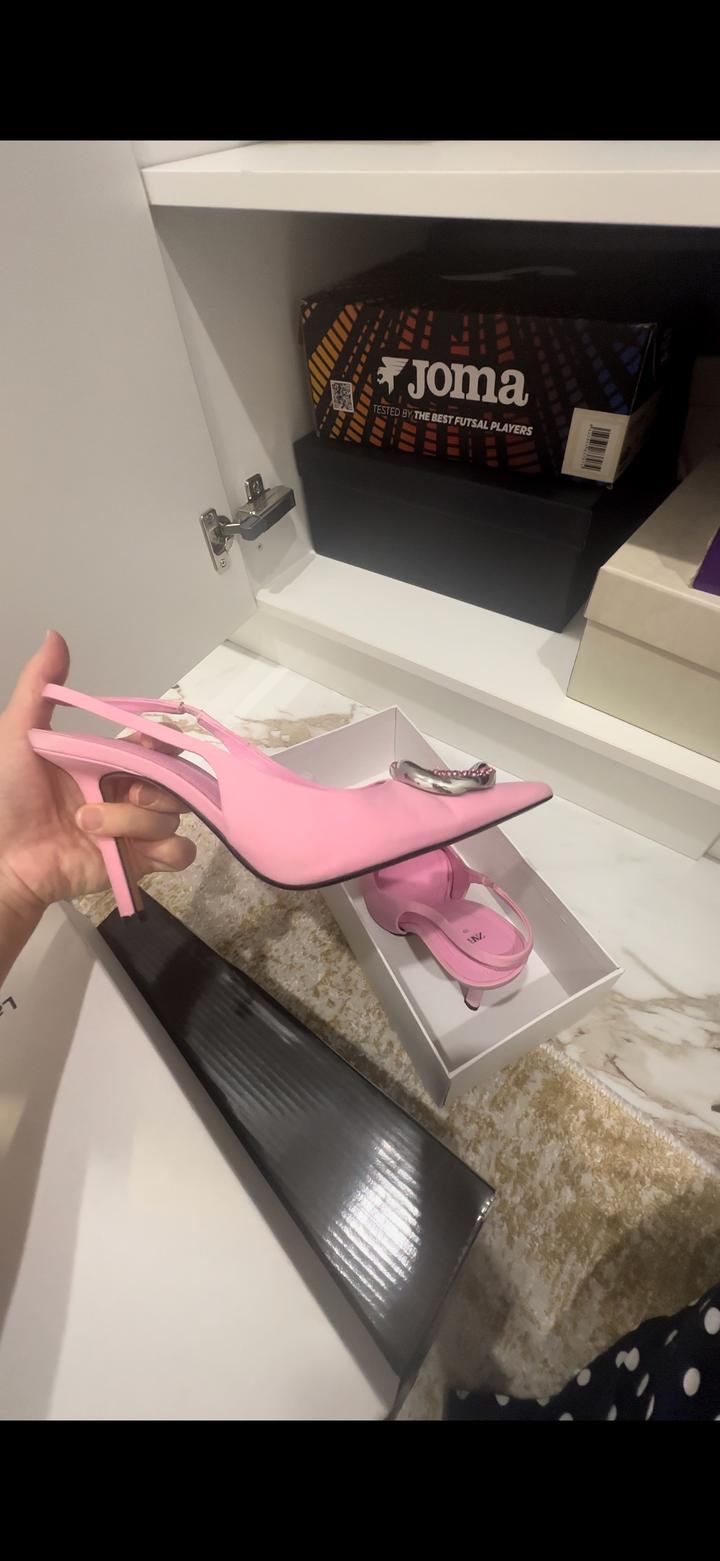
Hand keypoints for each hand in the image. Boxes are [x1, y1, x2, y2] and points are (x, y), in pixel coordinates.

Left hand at [0, 632, 195, 974]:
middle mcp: (127, 792)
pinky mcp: (139, 862)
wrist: (0, 858)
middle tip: (120, 790)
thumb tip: (55, 634)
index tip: (147, 744)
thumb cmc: (5, 797)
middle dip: (154, 783)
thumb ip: (40, 686)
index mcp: (107, 761)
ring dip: (134, 821)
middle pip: (176, 778)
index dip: (160, 741)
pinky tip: (130, 850)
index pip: (156, 744)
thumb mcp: (18, 734)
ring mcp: (135, 828)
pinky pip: (179, 851)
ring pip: (174, 815)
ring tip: (89, 826)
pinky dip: (163, 849)